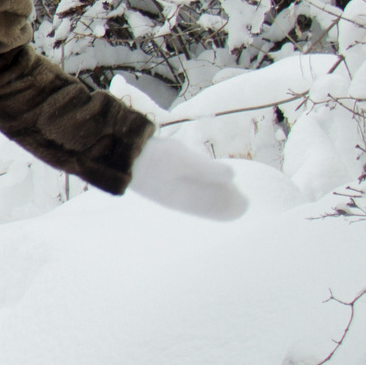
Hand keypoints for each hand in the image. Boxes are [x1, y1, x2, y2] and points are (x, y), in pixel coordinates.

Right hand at [128, 136, 248, 220]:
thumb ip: (208, 170)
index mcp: (185, 199)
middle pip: (206, 204)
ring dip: (213, 195)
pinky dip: (199, 188)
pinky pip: (185, 190)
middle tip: (242, 200)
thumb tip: (233, 176)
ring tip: (228, 190)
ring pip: (196, 197)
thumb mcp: (185, 161)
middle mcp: (178, 198)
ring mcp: (168, 190)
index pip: (213, 208)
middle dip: (224, 202)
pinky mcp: (161, 181)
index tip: (245, 204)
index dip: (230, 208)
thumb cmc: (154, 159)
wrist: (120, 155)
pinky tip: (202, 181)